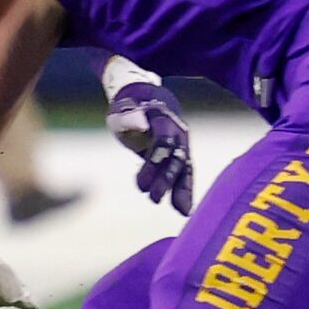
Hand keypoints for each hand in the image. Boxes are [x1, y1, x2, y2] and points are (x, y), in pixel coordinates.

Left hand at [107, 81, 193, 213]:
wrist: (146, 97)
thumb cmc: (129, 104)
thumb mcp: (123, 108)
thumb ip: (129, 118)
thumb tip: (140, 125)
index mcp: (163, 120)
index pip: (163, 142)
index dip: (155, 163)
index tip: (141, 184)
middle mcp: (178, 133)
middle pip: (176, 158)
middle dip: (167, 180)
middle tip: (154, 199)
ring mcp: (181, 144)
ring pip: (185, 168)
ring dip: (182, 188)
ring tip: (181, 211)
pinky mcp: (179, 155)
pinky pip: (184, 173)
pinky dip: (184, 189)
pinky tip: (184, 208)